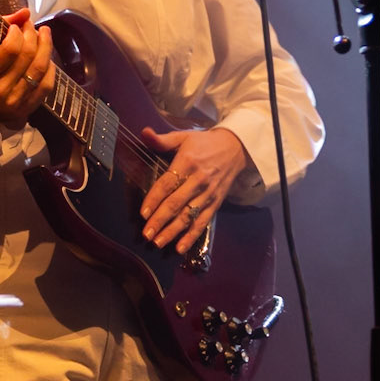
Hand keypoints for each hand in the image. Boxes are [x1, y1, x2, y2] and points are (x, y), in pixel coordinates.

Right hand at [0, 8, 54, 125]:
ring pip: (40, 68)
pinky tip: (47, 56)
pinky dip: (51, 67)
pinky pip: (47, 84)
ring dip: (46, 46)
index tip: (16, 26)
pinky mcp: (27, 110)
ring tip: (44, 33)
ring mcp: (14, 102)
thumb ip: (0, 27)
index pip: (9, 49)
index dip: (17, 32)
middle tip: (31, 26)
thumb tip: (25, 12)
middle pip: (27, 56)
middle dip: (32, 34)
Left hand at [140, 126, 249, 254]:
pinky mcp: (216, 203)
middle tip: (146, 234)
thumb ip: (162, 139)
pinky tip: (180, 248)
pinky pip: (202, 222)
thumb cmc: (205, 143)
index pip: (167, 184)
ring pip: (188, 215)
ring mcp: (208, 193)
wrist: (237, 148)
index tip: (143, 213)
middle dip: (160, 220)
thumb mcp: (184, 137)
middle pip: (176, 203)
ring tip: (158, 242)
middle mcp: (198, 180)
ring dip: (173, 231)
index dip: (154, 199)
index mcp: (187, 162)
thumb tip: (144, 132)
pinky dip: (192, 236)